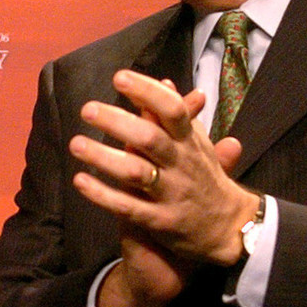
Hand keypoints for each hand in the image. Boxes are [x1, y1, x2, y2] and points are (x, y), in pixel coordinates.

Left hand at [70, 69, 257, 270]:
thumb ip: (180, 115)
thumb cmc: (205, 178)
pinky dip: (103, 195)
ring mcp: (171, 194)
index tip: (119, 78)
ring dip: (103, 158)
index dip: (147, 91)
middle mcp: (181, 164)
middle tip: (87, 109)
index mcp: (189, 142)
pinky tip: (80, 181)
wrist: (230, 228)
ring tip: (76, 144)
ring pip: (135, 173)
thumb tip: (165, 81)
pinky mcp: (161, 221)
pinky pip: (128, 208)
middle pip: (149, 138)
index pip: (172, 110)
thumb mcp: (198, 144)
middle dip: (118, 122)